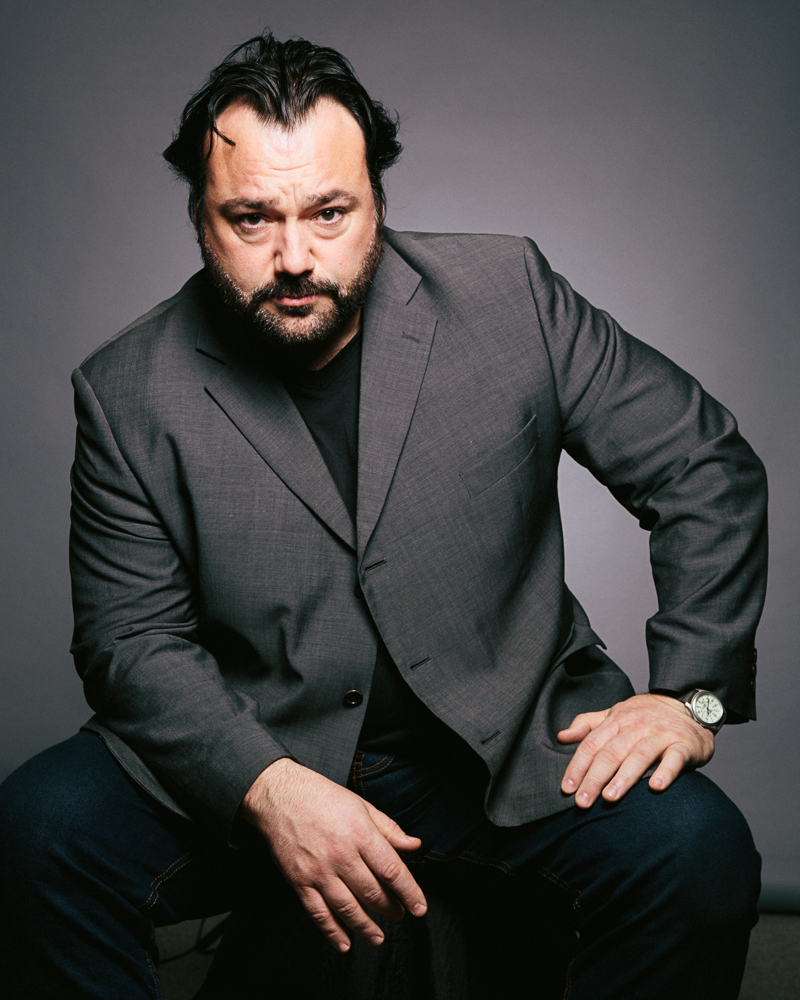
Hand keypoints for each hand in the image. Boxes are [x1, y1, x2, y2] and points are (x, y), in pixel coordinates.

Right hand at [240, 758, 426, 951]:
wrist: (281, 796)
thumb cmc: (324, 798)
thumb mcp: (362, 806)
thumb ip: (389, 830)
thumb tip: (414, 846)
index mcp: (360, 834)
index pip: (392, 870)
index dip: (409, 892)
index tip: (419, 907)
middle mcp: (341, 854)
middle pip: (372, 892)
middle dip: (390, 909)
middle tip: (398, 915)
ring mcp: (319, 870)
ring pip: (347, 908)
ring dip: (366, 927)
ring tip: (378, 937)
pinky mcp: (299, 881)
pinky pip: (318, 913)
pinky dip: (332, 932)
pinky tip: (344, 943)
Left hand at [557, 693, 714, 807]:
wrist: (687, 705)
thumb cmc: (645, 716)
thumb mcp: (614, 714)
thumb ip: (587, 725)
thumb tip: (561, 737)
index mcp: (616, 720)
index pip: (591, 744)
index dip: (577, 766)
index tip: (567, 788)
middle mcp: (636, 726)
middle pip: (611, 753)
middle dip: (594, 778)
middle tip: (582, 802)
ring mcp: (661, 734)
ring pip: (639, 756)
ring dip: (624, 778)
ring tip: (609, 798)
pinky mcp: (684, 744)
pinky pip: (674, 758)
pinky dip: (666, 772)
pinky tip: (656, 787)